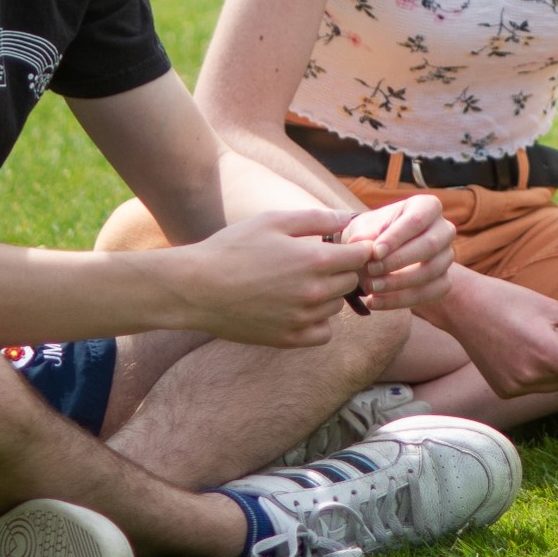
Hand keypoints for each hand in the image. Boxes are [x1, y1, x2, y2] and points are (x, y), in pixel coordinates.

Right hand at [178, 206, 373, 345]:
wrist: (196, 288)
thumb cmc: (232, 248)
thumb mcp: (274, 221)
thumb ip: (316, 218)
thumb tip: (348, 217)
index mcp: (314, 260)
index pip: (361, 256)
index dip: (358, 248)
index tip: (346, 246)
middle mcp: (314, 292)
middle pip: (351, 281)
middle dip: (342, 269)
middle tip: (320, 262)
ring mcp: (301, 319)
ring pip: (337, 306)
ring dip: (329, 294)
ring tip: (302, 283)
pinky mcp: (287, 339)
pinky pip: (323, 333)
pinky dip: (319, 322)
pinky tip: (301, 308)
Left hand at [339, 192, 455, 310]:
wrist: (377, 258)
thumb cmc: (372, 235)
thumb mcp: (363, 229)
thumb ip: (364, 235)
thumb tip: (362, 244)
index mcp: (427, 206)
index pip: (416, 219)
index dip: (397, 237)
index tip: (375, 252)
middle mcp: (443, 229)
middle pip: (430, 245)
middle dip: (398, 261)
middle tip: (370, 270)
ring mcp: (446, 256)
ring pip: (431, 271)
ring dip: (397, 283)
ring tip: (369, 287)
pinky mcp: (444, 281)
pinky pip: (429, 294)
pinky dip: (399, 300)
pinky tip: (375, 301)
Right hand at [438, 270, 557, 402]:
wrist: (464, 307)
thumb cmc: (508, 300)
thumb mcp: (552, 307)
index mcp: (547, 354)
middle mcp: (531, 376)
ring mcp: (515, 386)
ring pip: (555, 385)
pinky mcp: (503, 389)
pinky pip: (535, 387)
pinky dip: (545, 374)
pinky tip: (540, 354)